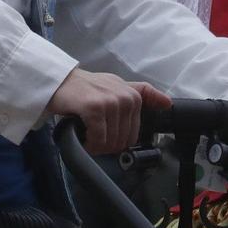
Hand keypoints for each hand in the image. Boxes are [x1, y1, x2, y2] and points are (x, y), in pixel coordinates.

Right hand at [46, 68, 168, 154]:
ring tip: (86, 134)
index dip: (118, 142)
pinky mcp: (95, 109)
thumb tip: (168, 103)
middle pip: (122, 141)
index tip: (106, 136)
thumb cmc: (86, 88)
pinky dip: (89, 144)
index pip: (134, 135)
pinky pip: (98, 139)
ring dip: (96, 145)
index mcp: (134, 96)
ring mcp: (111, 103)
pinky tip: (82, 135)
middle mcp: (126, 98)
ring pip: (110, 142)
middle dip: (106, 145)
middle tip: (92, 136)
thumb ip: (142, 93)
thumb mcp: (118, 86)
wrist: (59, 82)